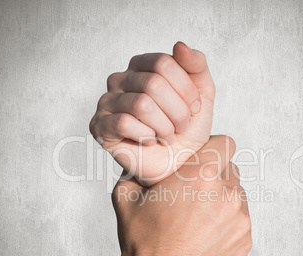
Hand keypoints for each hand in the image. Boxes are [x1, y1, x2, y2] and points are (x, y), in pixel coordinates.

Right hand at [89, 42, 214, 185]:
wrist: (177, 163)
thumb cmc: (187, 128)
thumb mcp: (202, 93)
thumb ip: (196, 66)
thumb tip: (180, 45)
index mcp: (142, 65)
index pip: (164, 63)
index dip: (186, 90)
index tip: (195, 108)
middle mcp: (120, 79)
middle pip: (153, 83)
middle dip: (177, 111)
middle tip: (180, 126)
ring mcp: (107, 101)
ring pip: (141, 104)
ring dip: (164, 126)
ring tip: (167, 136)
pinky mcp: (99, 125)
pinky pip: (124, 123)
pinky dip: (146, 135)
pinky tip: (149, 140)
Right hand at [112, 136, 251, 255]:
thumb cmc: (141, 242)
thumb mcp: (127, 195)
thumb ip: (138, 170)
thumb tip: (142, 163)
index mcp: (200, 175)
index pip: (225, 144)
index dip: (214, 148)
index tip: (206, 157)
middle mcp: (227, 193)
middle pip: (231, 171)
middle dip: (215, 177)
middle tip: (195, 193)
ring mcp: (240, 220)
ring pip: (237, 197)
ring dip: (222, 201)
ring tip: (199, 219)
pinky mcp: (244, 242)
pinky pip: (240, 222)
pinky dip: (227, 225)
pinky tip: (206, 238)